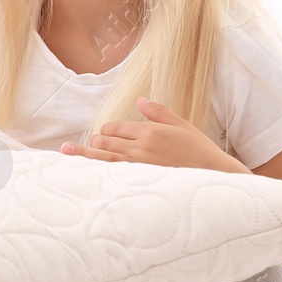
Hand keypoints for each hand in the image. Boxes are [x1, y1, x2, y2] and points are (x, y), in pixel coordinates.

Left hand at [60, 97, 248, 173]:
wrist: (216, 177)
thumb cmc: (201, 152)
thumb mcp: (182, 126)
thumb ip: (159, 112)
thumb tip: (140, 100)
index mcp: (150, 131)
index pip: (116, 126)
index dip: (108, 129)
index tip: (105, 133)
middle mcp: (141, 147)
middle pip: (106, 140)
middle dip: (97, 140)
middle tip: (92, 143)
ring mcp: (139, 166)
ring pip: (104, 157)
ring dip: (85, 153)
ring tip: (65, 151)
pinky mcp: (140, 181)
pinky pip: (112, 175)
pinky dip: (95, 170)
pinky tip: (83, 171)